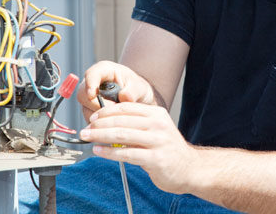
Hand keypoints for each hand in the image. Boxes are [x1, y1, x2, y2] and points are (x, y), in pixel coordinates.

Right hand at [76, 61, 157, 121]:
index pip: (91, 74)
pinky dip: (101, 122)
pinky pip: (90, 119)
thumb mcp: (139, 87)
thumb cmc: (136, 88)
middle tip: (114, 110)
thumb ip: (132, 91)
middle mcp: (92, 83)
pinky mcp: (89, 110)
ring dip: (101, 116)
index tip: (92, 95)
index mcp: (103, 70)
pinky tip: (113, 120)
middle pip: (83, 94)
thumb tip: (123, 97)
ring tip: (118, 114)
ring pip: (86, 109)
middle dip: (97, 105)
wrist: (136, 98)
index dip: (90, 85)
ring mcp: (88, 97)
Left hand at [79, 102, 198, 193]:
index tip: (93, 117)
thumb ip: (136, 123)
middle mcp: (158, 124)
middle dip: (99, 124)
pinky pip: (127, 153)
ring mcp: (157, 141)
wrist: (190, 168)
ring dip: (100, 136)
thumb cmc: (168, 149)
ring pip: (122, 135)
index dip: (106, 111)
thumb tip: (107, 121)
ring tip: (88, 138)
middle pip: (121, 120)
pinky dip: (109, 152)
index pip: (126, 108)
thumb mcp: (156, 129)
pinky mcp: (155, 158)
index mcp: (156, 113)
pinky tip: (99, 152)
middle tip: (85, 129)